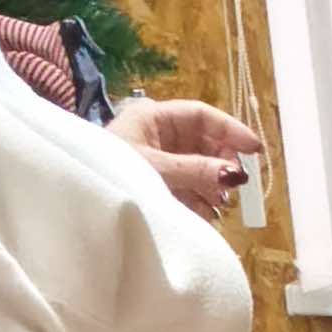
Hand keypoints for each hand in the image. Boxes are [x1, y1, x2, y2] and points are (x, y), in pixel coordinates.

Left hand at [114, 95, 261, 220]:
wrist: (77, 204)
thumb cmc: (111, 174)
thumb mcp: (157, 170)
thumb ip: (197, 171)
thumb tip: (235, 174)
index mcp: (152, 118)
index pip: (201, 116)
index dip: (229, 130)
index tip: (254, 150)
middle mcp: (155, 136)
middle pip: (202, 142)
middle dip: (221, 162)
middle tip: (236, 183)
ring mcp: (155, 161)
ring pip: (196, 167)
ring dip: (211, 185)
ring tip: (220, 203)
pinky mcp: (154, 186)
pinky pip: (185, 189)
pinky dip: (199, 201)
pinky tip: (206, 215)